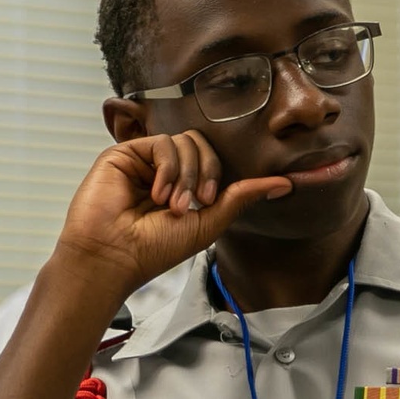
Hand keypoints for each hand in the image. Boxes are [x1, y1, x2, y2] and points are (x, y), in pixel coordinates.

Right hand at [54, 130, 291, 293]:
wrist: (113, 256)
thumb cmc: (153, 249)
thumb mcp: (208, 224)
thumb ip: (241, 199)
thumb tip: (286, 184)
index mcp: (182, 187)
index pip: (213, 161)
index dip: (218, 176)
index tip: (211, 202)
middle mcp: (163, 171)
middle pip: (202, 145)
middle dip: (206, 174)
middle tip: (196, 203)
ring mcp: (143, 161)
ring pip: (184, 142)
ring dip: (186, 176)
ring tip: (171, 205)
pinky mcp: (124, 153)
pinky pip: (162, 142)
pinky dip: (167, 168)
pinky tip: (156, 193)